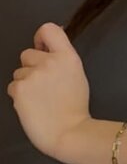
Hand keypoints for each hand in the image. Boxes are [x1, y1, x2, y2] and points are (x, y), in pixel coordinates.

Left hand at [7, 22, 90, 159]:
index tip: (42, 49)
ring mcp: (33, 75)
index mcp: (67, 57)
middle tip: (44, 86)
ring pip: (19, 72)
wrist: (69, 133)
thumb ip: (62, 60)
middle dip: (32, 67)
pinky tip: (33, 106)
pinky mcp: (19, 89)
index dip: (41, 38)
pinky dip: (19, 96)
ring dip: (25, 83)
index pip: (49, 29)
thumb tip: (46, 51)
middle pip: (27, 54)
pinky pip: (12, 86)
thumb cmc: (75, 109)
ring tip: (40, 99)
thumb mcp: (77, 76)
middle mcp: (49, 62)